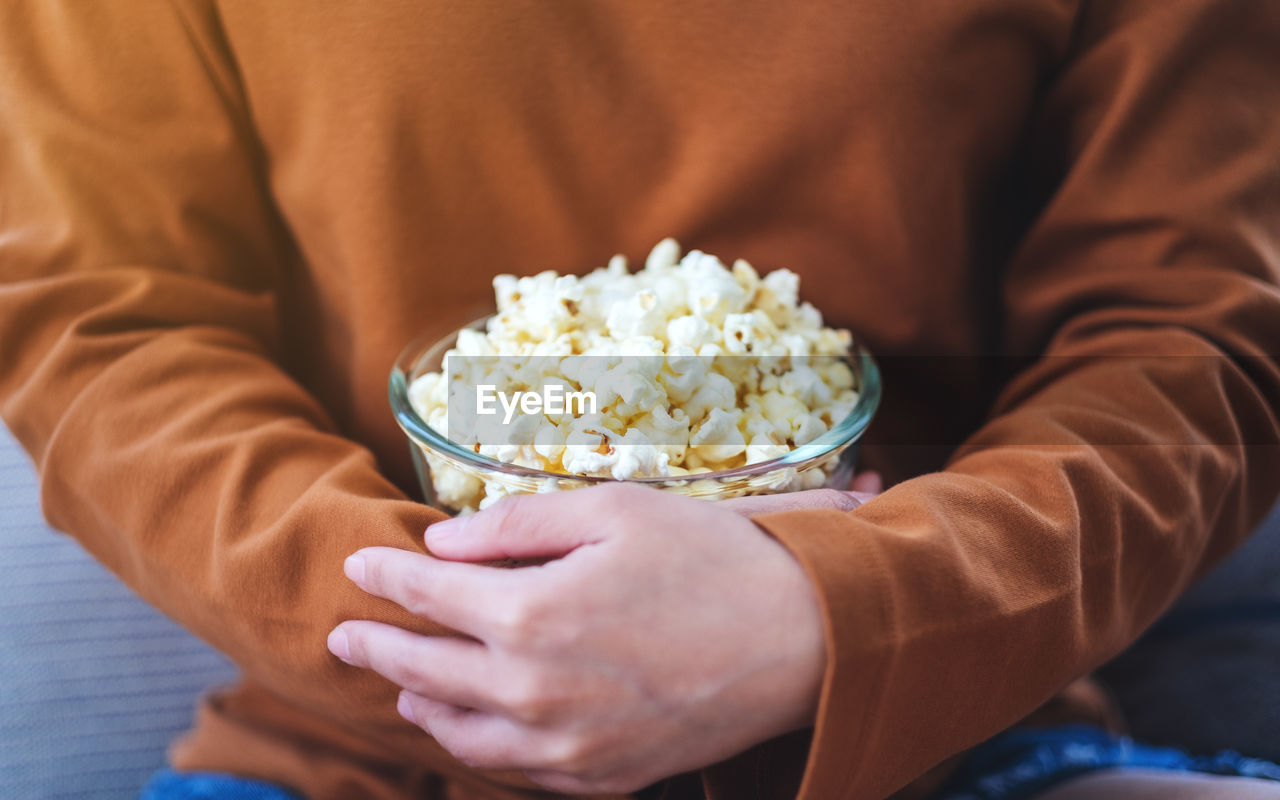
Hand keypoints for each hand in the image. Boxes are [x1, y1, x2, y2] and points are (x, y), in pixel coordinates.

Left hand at [329, 474, 879, 793]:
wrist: (803, 640)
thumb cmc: (712, 559)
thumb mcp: (613, 511)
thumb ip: (516, 526)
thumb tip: (442, 541)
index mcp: (532, 615)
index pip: (430, 595)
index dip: (387, 577)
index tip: (360, 564)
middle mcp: (535, 692)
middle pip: (428, 672)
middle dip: (378, 650)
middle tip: (345, 637)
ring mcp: (568, 746)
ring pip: (465, 736)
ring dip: (421, 708)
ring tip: (400, 692)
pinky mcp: (603, 777)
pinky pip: (518, 773)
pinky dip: (481, 750)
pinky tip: (474, 732)